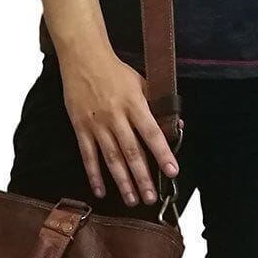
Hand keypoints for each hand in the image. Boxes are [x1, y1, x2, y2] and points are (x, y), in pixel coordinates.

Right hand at [60, 49, 178, 205]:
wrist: (84, 58)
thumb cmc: (115, 71)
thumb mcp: (142, 82)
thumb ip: (158, 105)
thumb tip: (176, 125)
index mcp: (134, 104)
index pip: (152, 134)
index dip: (162, 154)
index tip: (172, 171)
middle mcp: (116, 116)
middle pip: (131, 152)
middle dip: (142, 177)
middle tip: (151, 197)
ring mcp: (97, 123)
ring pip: (111, 158)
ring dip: (122, 181)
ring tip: (132, 199)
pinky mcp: (80, 127)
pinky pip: (88, 155)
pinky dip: (94, 175)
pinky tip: (101, 191)